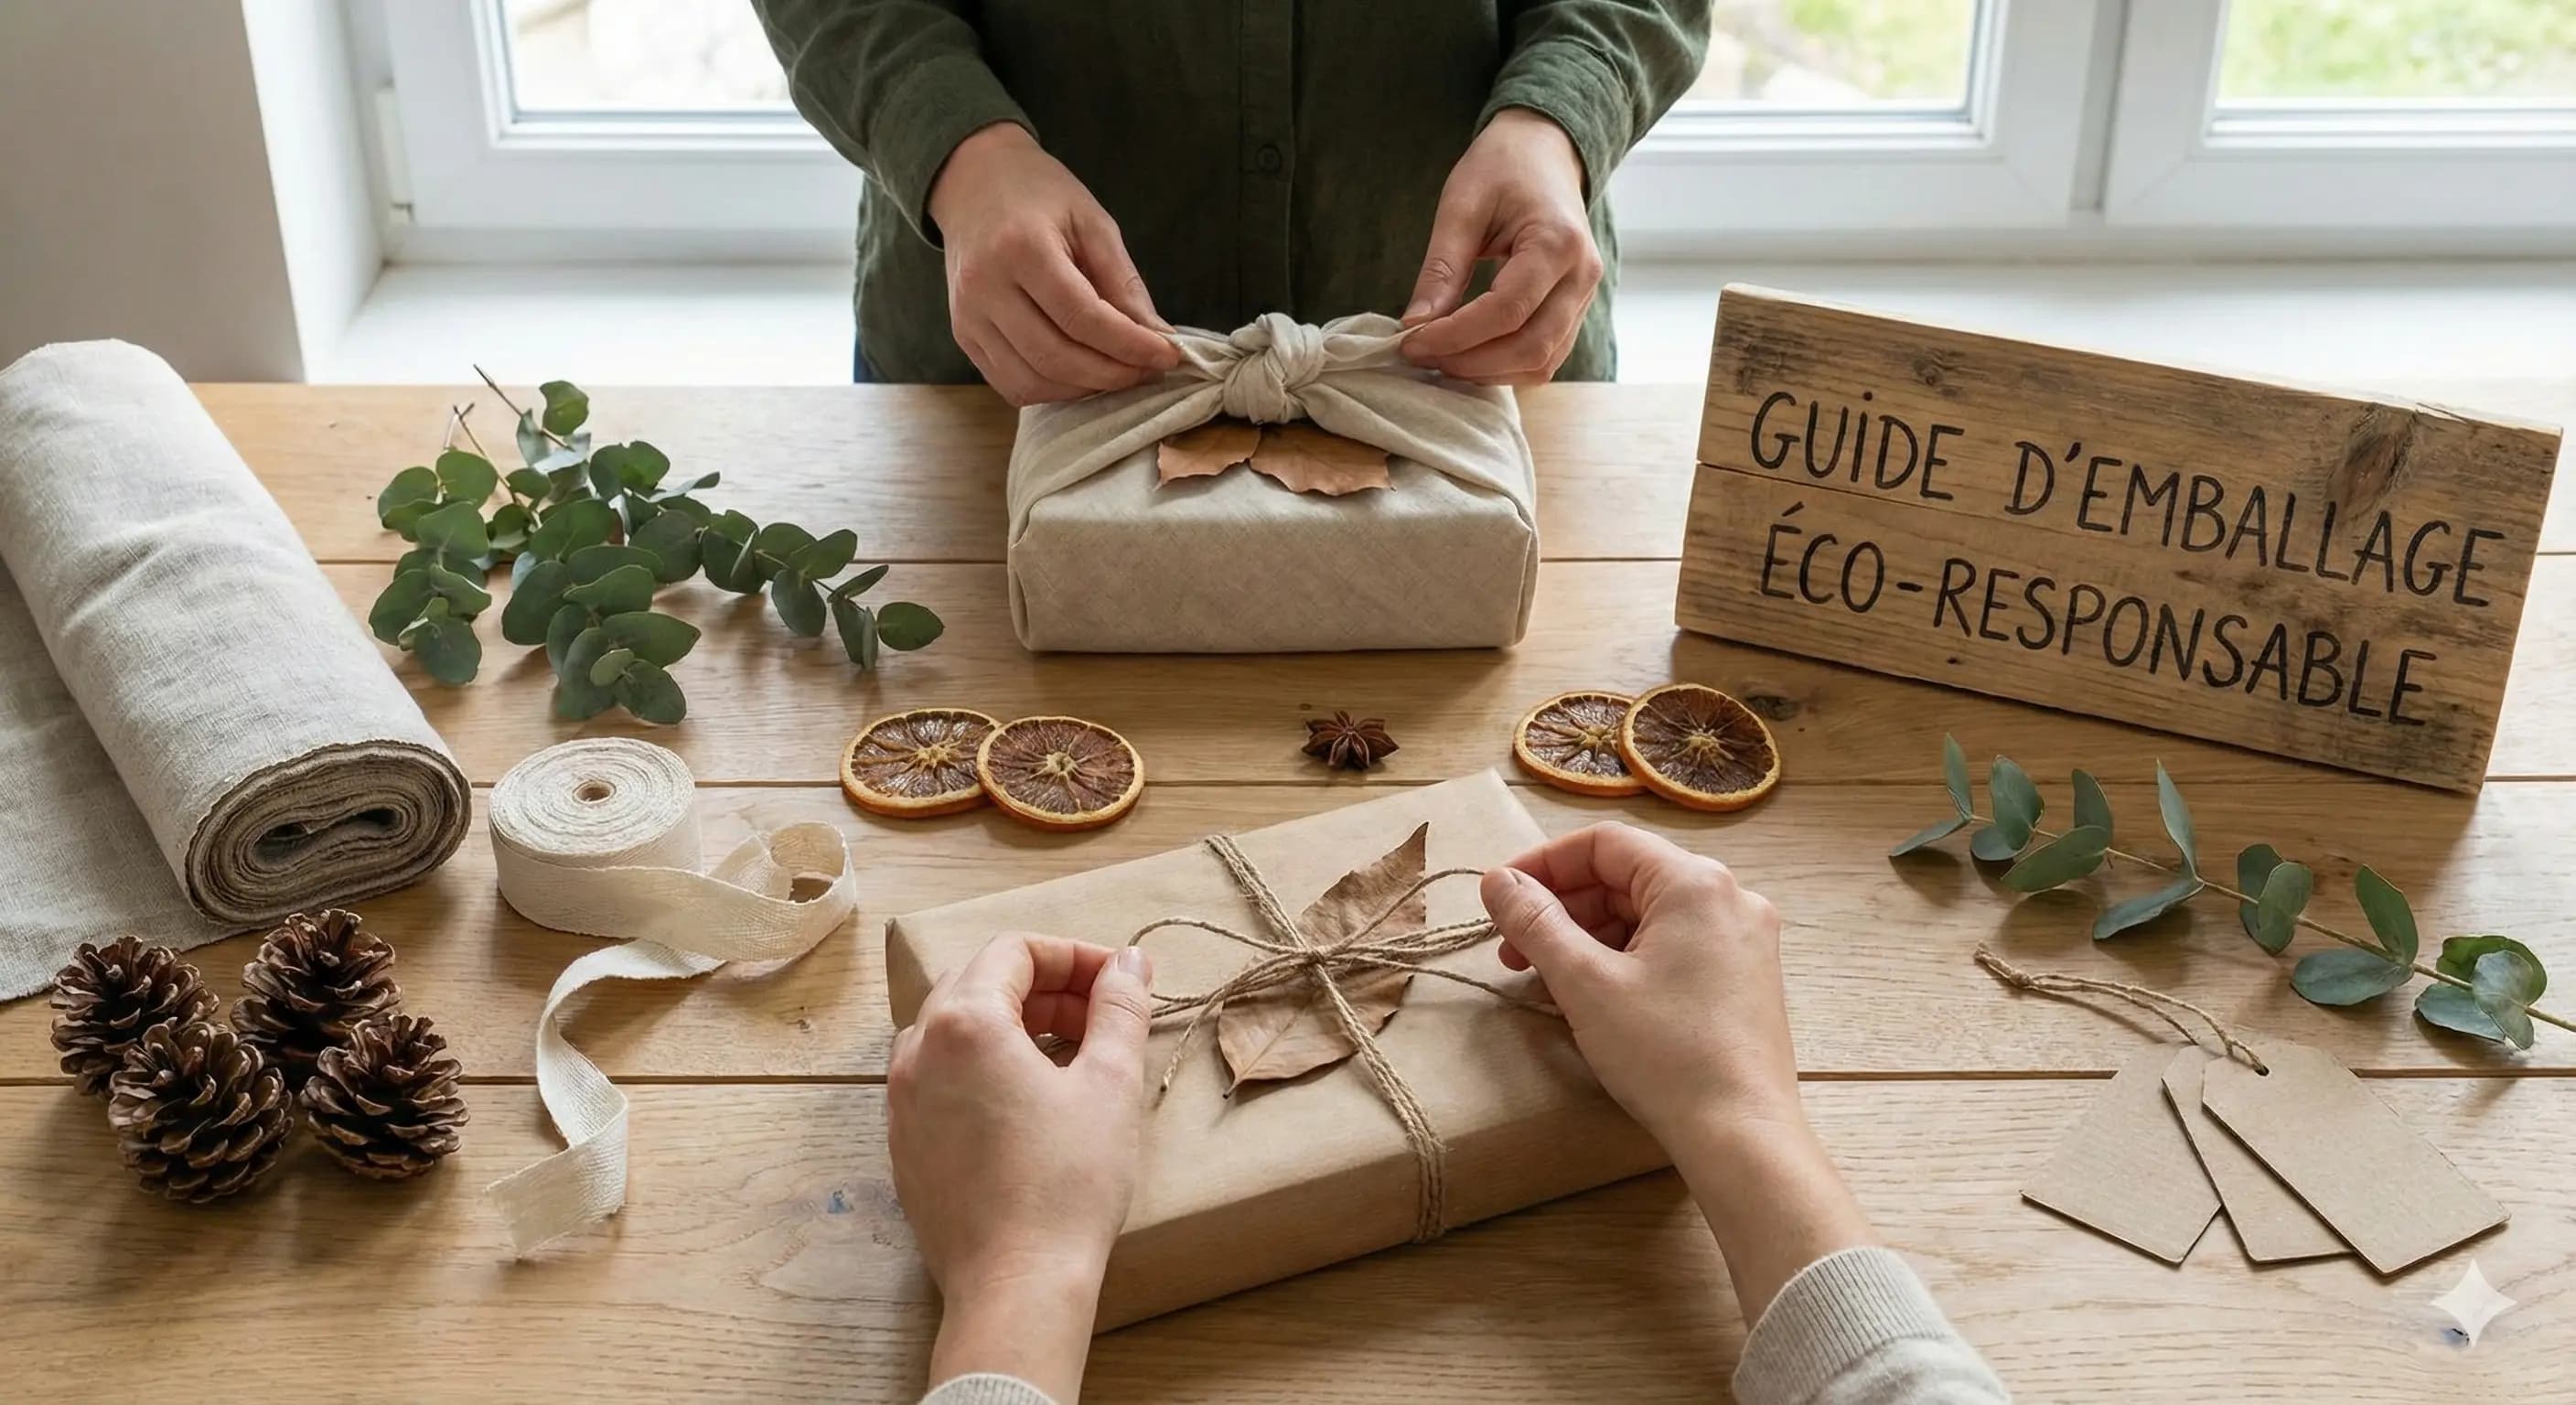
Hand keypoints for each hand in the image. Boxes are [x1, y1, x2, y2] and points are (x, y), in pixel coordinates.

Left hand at [891, 933, 1156, 1398]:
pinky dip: (986, 1068)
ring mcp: (901, 1100)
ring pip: (956, 1030)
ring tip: (1071, 1056)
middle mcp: (917, 1051)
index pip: (1015, 951)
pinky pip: (941, 1078)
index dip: (1075, 955)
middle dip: (1046, 987)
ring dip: (1014, 1025)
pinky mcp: (904, 1144)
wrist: (1016, 1285)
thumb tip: (1129, 963)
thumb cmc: (1067, 1183)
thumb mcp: (1111, 1084)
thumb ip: (1120, 1008)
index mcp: (963, 1022)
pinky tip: (1032, 1103)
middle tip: (1102, 1015)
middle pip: (979, 982)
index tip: (1121, 981)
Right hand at [926, 123, 1180, 404]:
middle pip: (1055, 356)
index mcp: (1020, 247)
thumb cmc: (1039, 195)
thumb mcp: (1092, 221)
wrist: (973, 183)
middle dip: (1112, 374)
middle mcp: (984, 287)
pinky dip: (1052, 391)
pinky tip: (1081, 376)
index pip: (1082, 317)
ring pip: (1031, 381)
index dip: (1129, 345)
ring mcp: (967, 316)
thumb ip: (1123, 282)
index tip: (1168, 355)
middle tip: (1148, 370)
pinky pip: (1010, 384)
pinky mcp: (963, 335)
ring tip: (1119, 372)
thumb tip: (1158, 338)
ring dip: (1084, 389)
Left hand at [1400, 108, 1602, 384]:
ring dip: (1487, 371)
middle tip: (1420, 355)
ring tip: (1439, 358)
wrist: (1545, 151)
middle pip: (1531, 347)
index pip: (1507, 312)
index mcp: (1557, 242)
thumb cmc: (1503, 168)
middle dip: (1470, 363)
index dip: (1456, 336)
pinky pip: (1545, 355)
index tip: (1411, 342)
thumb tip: (1415, 325)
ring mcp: (1584, 296)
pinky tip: (1467, 355)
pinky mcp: (1575, 309)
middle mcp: (1582, 276)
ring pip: (1541, 362)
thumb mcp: (1462, 205)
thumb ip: (1441, 268)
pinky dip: (1504, 365)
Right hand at [1480, 824, 1873, 1319]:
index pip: (1604, 844)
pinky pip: (1674, 945)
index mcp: (1695, 882)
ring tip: (1546, 981)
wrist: (1742, 1135)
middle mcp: (1730, 897)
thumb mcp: (1584, 983)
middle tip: (1512, 951)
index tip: (1499, 898)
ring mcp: (1745, 939)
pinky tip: (1592, 996)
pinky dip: (1626, 958)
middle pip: (1627, 878)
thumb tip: (1497, 880)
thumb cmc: (1665, 1054)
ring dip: (1590, 937)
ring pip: (1648, 915)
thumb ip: (1535, 922)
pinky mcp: (1746, 977)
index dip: (1542, 865)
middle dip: (1562, 909)